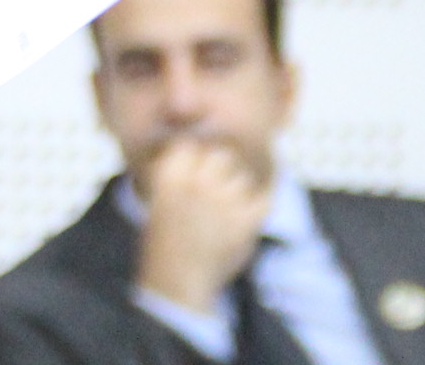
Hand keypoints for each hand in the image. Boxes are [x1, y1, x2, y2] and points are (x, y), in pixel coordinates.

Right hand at [133, 138, 270, 315]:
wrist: (177, 278)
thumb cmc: (165, 240)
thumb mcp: (159, 199)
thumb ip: (181, 175)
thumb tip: (201, 150)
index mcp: (169, 176)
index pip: (191, 145)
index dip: (197, 153)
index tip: (199, 164)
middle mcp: (196, 183)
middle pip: (222, 155)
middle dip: (222, 165)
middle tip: (220, 181)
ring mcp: (223, 201)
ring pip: (243, 177)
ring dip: (240, 186)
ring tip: (231, 204)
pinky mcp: (245, 221)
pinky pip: (264, 197)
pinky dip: (264, 197)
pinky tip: (259, 201)